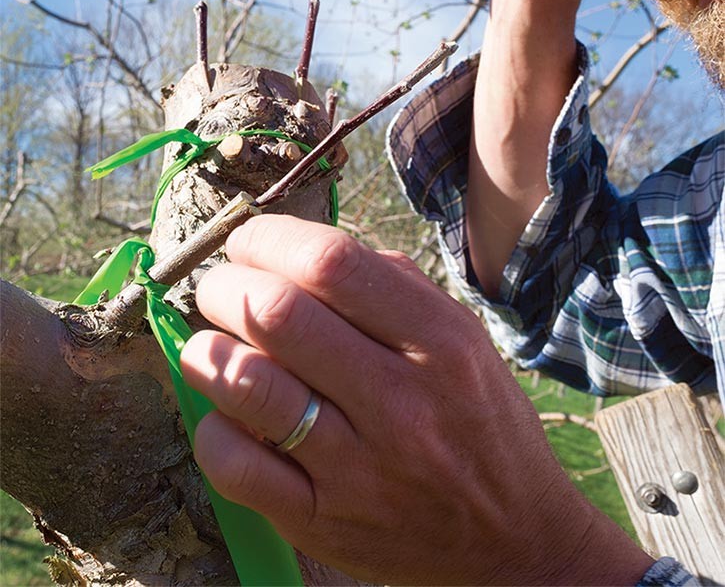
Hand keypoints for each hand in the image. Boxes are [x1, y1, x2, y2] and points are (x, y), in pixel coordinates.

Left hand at [180, 215, 650, 584]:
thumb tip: (303, 252)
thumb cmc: (484, 426)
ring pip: (246, 384)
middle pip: (277, 314)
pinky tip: (226, 418)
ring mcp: (359, 467)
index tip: (248, 243)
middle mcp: (400, 401)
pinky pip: (234, 467)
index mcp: (440, 342)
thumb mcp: (466, 341)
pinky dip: (211, 430)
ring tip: (211, 346)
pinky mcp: (323, 522)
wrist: (515, 538)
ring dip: (205, 352)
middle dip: (223, 287)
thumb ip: (396, 287)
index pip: (332, 264)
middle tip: (218, 292)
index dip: (269, 239)